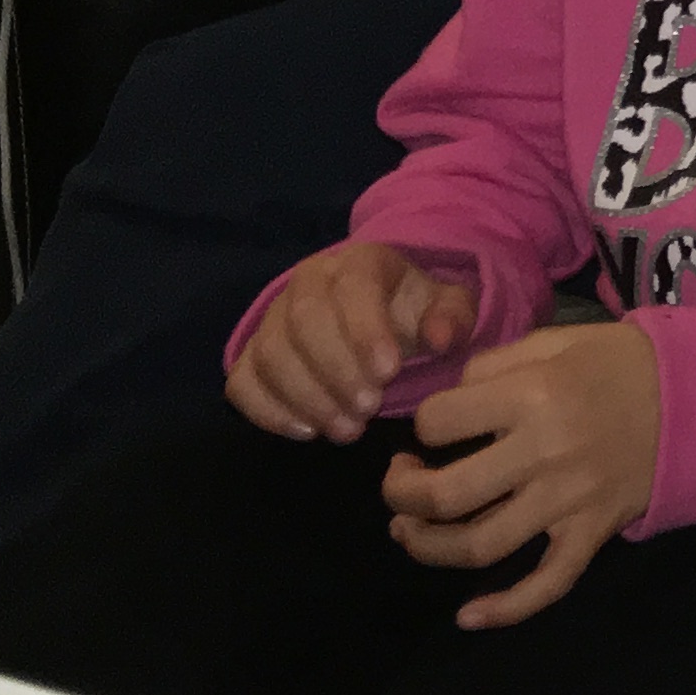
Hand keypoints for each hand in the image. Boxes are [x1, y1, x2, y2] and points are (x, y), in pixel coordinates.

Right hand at [228, 240, 474, 443]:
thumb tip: (440, 338)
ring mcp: (273, 319)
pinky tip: (307, 432)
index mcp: (358, 262)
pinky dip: (268, 411)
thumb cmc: (413, 311)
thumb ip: (453, 317)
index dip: (366, 330)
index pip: (353, 287)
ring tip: (348, 430)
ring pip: (270, 354)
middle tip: (369, 409)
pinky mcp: (251, 356)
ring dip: (307, 398)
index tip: (389, 372)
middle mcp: (307, 283)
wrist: (376, 313)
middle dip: (336, 371)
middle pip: (304, 321)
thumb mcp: (447, 306)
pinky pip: (242, 383)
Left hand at [383, 320, 662, 629]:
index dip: (423, 426)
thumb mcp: (556, 341)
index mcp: (533, 395)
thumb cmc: (621, 363)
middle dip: (402, 494)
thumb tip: (445, 407)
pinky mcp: (592, 532)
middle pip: (446, 495)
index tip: (436, 427)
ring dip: (427, 547)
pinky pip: (548, 583)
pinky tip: (467, 616)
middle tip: (400, 484)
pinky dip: (506, 609)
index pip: (439, 422)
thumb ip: (493, 366)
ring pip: (480, 545)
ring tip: (409, 531)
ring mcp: (569, 500)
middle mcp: (545, 452)